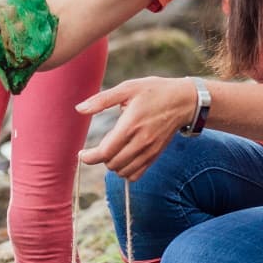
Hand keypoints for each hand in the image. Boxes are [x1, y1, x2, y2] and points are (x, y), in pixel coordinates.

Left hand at [76, 77, 200, 181]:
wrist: (184, 101)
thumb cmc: (154, 91)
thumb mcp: (127, 88)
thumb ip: (102, 100)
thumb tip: (79, 109)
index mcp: (131, 125)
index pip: (105, 152)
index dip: (89, 157)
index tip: (82, 153)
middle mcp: (141, 141)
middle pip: (112, 164)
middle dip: (101, 158)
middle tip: (102, 144)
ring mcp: (149, 151)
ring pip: (123, 172)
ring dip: (113, 165)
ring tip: (113, 150)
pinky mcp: (155, 155)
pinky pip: (136, 174)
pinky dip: (126, 171)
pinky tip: (123, 158)